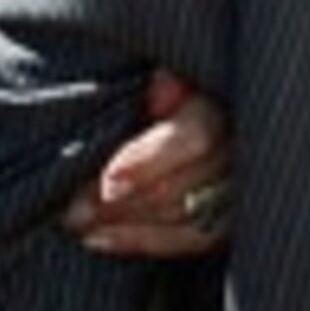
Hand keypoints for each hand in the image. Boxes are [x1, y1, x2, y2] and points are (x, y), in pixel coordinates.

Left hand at [61, 71, 234, 258]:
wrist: (155, 107)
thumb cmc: (148, 87)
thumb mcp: (149, 69)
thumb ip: (160, 79)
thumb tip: (160, 90)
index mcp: (220, 102)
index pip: (195, 137)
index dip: (151, 161)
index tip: (109, 180)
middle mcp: (237, 147)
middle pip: (184, 185)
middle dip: (124, 202)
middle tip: (72, 209)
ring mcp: (235, 186)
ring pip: (186, 216)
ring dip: (127, 224)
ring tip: (78, 222)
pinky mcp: (226, 216)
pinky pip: (189, 239)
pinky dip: (143, 241)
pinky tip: (100, 238)